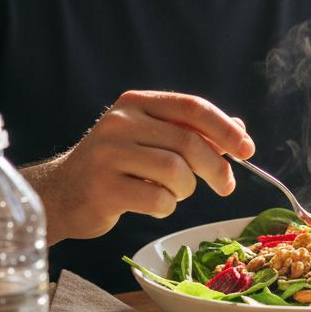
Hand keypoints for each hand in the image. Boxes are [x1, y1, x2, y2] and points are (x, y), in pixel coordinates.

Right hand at [27, 91, 253, 241]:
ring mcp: (108, 155)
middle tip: (226, 185)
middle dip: (216, 167)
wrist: (63, 193)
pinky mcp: (103, 188)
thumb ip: (192, 132)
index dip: (225, 129)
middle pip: (188, 142)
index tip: (247, 149)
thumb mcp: (152, 140)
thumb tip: (239, 129)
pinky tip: (154, 204)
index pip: (191, 108)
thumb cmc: (117, 166)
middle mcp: (120, 123)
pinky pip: (158, 199)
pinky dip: (167, 207)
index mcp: (136, 104)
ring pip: (176, 172)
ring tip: (173, 193)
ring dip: (186, 189)